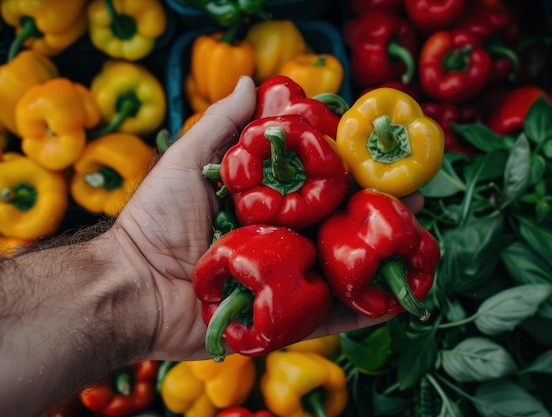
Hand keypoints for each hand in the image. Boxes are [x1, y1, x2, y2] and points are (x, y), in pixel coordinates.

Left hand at [109, 76, 425, 361]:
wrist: (132, 288)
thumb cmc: (155, 222)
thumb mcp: (186, 162)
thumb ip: (221, 125)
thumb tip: (250, 81)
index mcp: (264, 207)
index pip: (318, 186)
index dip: (351, 172)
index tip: (381, 158)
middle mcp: (279, 241)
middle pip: (339, 225)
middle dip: (379, 211)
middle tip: (417, 196)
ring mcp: (283, 281)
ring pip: (342, 269)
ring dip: (382, 256)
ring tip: (419, 240)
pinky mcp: (282, 319)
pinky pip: (328, 317)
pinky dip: (363, 312)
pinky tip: (398, 299)